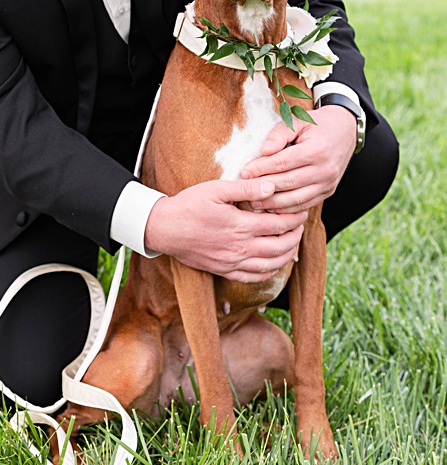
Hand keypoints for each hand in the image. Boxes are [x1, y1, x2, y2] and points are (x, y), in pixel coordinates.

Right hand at [144, 178, 306, 282]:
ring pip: (272, 265)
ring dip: (287, 255)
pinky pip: (254, 277)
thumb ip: (245, 189)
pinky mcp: (224, 270)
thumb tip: (272, 186)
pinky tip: (273, 263)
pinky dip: (270, 271)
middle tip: (299, 226)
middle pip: (281, 247)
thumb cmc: (188, 205)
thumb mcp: (215, 189)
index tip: (300, 211)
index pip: (279, 225)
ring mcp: (233, 262)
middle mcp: (240, 248)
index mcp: (241, 226)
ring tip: (291, 243)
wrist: (163, 228)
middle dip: (295, 236)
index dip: (294, 219)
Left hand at [238, 105, 356, 212]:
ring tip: (254, 202)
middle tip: (244, 189)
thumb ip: (279, 133)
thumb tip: (264, 150)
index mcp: (316, 150)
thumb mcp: (298, 121)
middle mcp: (325, 169)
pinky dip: (287, 209)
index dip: (261, 168)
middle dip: (263, 187)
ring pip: (296, 198)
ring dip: (273, 203)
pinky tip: (271, 208)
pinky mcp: (328, 191)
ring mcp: (328, 183)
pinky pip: (305, 204)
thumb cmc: (317, 125)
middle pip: (287, 182)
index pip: (282, 163)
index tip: (244, 172)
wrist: (345, 130)